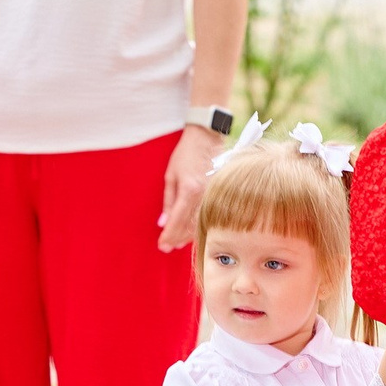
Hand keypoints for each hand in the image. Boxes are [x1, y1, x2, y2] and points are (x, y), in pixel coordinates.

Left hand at [157, 125, 217, 251]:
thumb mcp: (171, 176)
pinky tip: (192, 232)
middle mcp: (204, 196)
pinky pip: (211, 218)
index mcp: (189, 190)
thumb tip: (163, 223)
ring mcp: (215, 197)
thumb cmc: (187, 154)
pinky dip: (200, 226)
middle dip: (177, 239)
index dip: (168, 236)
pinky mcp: (223, 196)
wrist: (209, 139)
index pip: (177, 220)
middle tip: (167, 247)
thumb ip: (168, 202)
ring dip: (188, 236)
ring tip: (177, 242)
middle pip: (190, 227)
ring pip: (202, 225)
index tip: (162, 246)